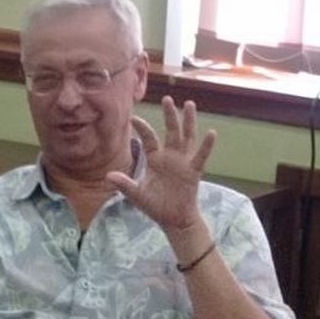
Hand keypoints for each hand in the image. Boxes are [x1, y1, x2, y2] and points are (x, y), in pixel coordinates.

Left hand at [106, 96, 214, 231]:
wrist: (173, 220)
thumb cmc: (156, 206)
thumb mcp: (137, 194)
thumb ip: (124, 184)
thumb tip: (108, 175)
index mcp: (155, 159)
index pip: (149, 139)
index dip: (142, 128)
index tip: (133, 118)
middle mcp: (170, 156)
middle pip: (170, 131)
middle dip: (169, 115)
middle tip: (167, 98)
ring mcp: (183, 162)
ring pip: (187, 137)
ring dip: (188, 121)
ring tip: (189, 104)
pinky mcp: (194, 171)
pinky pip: (201, 156)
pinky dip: (206, 145)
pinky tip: (211, 132)